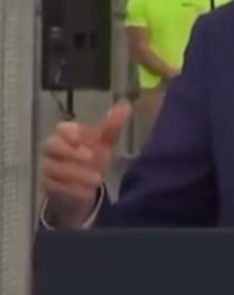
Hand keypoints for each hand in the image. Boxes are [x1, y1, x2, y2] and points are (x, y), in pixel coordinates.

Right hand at [41, 101, 131, 227]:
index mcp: (65, 134)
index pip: (61, 128)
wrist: (85, 186)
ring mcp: (47, 168)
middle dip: (71, 151)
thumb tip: (125, 104)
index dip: (70, 131)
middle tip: (90, 157)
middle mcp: (52, 149)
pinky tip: (86, 190)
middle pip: (51, 145)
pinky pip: (56, 187)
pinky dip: (73, 188)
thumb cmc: (93, 158)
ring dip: (77, 173)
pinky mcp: (48, 187)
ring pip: (55, 168)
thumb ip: (113, 125)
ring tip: (97, 178)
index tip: (81, 137)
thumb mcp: (105, 142)